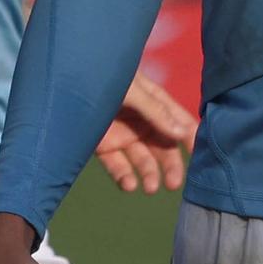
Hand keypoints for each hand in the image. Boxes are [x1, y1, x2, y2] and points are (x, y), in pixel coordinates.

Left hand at [94, 74, 195, 191]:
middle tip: (174, 183)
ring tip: (150, 188)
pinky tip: (128, 185)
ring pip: (142, 159)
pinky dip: (124, 177)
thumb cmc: (102, 75)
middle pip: (163, 146)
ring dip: (149, 174)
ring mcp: (123, 133)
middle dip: (171, 165)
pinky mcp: (103, 146)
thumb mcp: (131, 89)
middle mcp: (141, 119)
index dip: (190, 137)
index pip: (178, 120)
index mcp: (153, 100)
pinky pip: (117, 165)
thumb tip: (182, 132)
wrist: (62, 80)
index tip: (200, 158)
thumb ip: (155, 111)